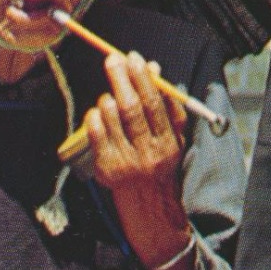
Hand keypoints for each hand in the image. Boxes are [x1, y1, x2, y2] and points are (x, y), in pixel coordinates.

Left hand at [78, 51, 194, 269]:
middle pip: (132, 108)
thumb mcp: (175, 138)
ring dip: (108, 98)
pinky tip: (98, 111)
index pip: (156, 104)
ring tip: (110, 91)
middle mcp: (148, 152)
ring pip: (113, 120)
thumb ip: (167, 106)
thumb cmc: (162, 165)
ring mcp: (126, 162)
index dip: (145, 79)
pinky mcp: (107, 169)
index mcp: (168, 142)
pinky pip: (96, 135)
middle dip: (122, 79)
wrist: (152, 211)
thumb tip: (154, 70)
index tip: (136, 58)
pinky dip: (95, 117)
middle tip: (113, 58)